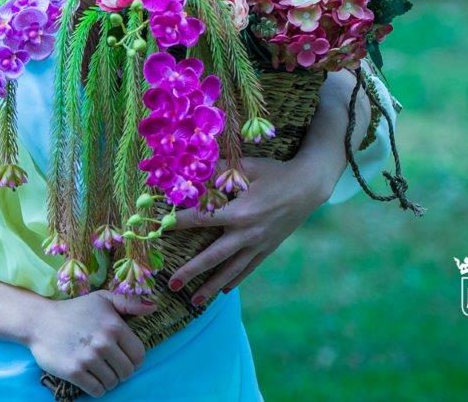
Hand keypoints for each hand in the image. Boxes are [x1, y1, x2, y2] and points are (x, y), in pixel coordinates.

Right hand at [25, 290, 155, 396]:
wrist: (39, 321)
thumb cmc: (74, 310)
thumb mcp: (102, 299)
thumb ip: (129, 303)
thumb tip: (153, 307)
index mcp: (114, 325)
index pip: (139, 355)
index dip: (133, 359)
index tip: (122, 356)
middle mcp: (103, 342)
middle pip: (127, 371)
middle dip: (121, 371)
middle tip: (109, 364)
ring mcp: (88, 358)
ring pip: (113, 382)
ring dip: (108, 380)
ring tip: (98, 369)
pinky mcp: (74, 371)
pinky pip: (97, 390)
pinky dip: (97, 388)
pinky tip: (90, 377)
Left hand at [165, 156, 326, 304]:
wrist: (308, 187)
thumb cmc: (275, 173)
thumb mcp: (247, 167)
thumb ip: (219, 170)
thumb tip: (193, 170)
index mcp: (239, 212)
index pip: (201, 220)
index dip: (178, 223)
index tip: (160, 230)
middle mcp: (247, 233)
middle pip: (213, 256)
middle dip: (191, 271)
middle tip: (172, 284)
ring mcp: (258, 244)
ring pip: (230, 270)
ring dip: (211, 286)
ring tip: (194, 301)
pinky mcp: (267, 249)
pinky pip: (248, 269)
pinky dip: (234, 280)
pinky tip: (222, 291)